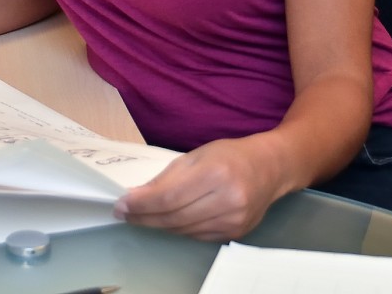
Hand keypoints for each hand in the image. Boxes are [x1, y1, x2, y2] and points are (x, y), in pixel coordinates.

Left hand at [112, 136, 286, 240]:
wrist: (270, 168)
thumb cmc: (230, 155)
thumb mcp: (197, 155)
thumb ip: (168, 177)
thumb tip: (137, 196)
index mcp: (215, 173)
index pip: (168, 198)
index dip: (141, 204)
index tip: (121, 204)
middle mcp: (227, 200)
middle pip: (174, 217)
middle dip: (144, 217)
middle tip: (124, 213)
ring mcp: (233, 220)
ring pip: (183, 230)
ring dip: (158, 225)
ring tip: (141, 217)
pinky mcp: (236, 233)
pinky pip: (197, 236)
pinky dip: (178, 229)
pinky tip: (166, 221)